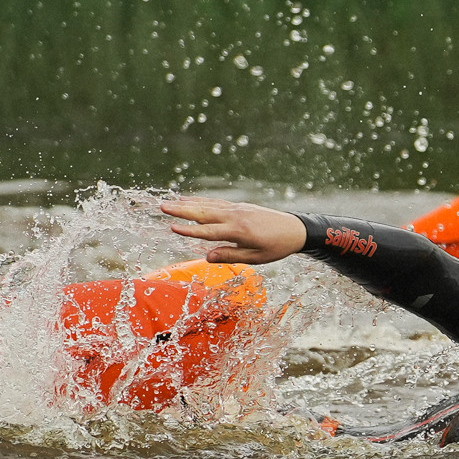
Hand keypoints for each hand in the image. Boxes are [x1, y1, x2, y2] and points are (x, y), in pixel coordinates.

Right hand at [160, 197, 308, 263]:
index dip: (189, 231)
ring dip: (187, 204)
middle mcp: (235, 216)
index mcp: (239, 231)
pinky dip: (201, 201)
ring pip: (208, 205)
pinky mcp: (239, 206)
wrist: (295, 229)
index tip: (172, 228)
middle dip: (182, 210)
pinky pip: (216, 203)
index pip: (209, 232)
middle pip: (204, 213)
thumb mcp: (255, 258)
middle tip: (163, 207)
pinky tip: (189, 200)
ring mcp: (237, 208)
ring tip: (169, 203)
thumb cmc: (276, 247)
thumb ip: (230, 256)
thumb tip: (206, 257)